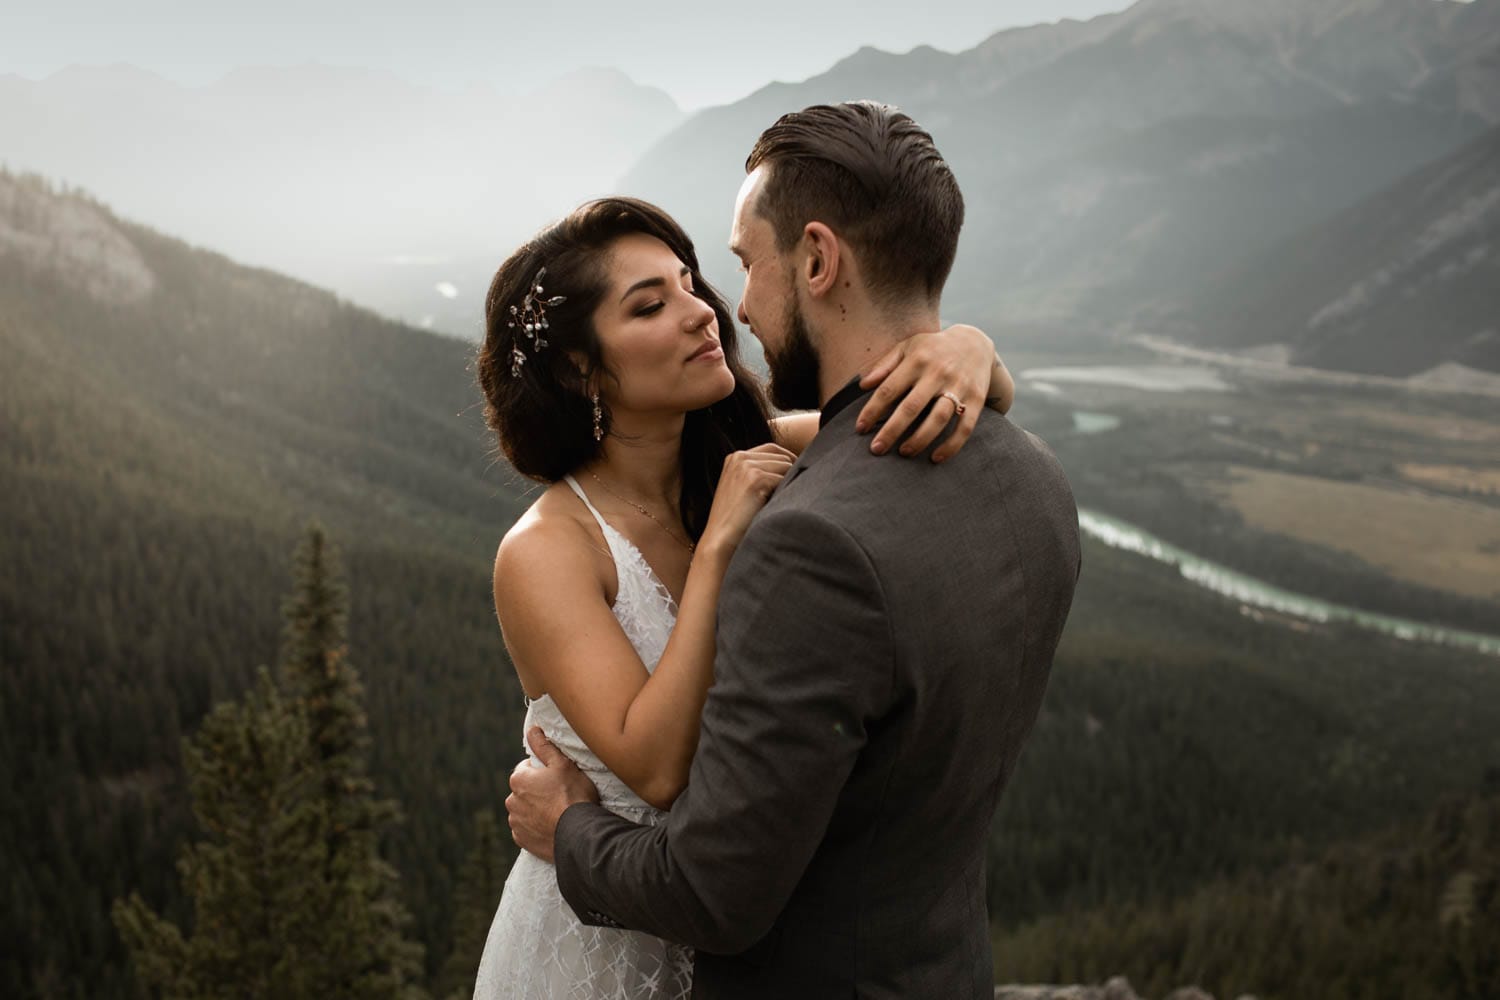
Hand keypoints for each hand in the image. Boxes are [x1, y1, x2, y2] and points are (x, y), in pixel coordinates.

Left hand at [506, 727, 599, 863]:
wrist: (578, 833)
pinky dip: (537, 826)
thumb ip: (544, 746)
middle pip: (525, 790)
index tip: (558, 778)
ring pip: (525, 809)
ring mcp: (516, 822)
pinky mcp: (522, 840)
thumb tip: (532, 730)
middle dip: (538, 791)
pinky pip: (527, 829)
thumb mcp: (562, 764)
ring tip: (558, 812)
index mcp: (518, 779)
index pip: (527, 768)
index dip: (544, 771)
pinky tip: (553, 825)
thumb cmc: (573, 795)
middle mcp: (511, 801)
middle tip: (561, 795)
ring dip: (537, 809)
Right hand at [699, 443, 795, 557]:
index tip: (797, 474)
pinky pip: (784, 479)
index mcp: (735, 457)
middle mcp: (739, 457)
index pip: (771, 449)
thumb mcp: (741, 488)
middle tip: (795, 490)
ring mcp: (746, 466)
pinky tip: (779, 505)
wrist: (721, 539)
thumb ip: (757, 473)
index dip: (788, 459)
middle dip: (791, 472)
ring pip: (786, 466)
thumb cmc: (735, 520)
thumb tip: (793, 466)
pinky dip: (786, 492)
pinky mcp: (755, 478)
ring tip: (785, 500)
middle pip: (781, 456)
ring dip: (789, 483)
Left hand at [856, 324, 1004, 462]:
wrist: (975, 342)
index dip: (872, 410)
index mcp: (917, 360)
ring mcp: (959, 386)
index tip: (860, 429)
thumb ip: (885, 365)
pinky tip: (936, 458)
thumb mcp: (908, 347)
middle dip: (892, 430)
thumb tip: (862, 385)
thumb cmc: (932, 349)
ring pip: (938, 418)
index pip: (889, 389)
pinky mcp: (977, 399)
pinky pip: (965, 427)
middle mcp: (938, 373)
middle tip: (876, 449)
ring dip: (920, 439)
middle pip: (912, 407)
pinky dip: (951, 445)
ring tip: (904, 453)